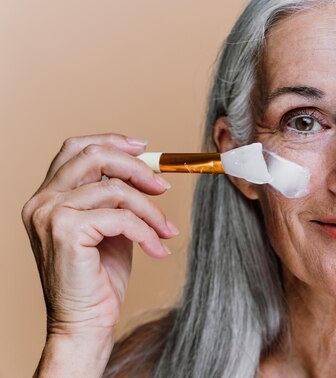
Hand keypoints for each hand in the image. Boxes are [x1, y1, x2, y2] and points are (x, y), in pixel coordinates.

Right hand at [21, 133, 177, 356]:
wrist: (85, 322)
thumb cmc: (99, 276)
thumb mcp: (110, 226)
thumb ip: (117, 196)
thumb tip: (146, 169)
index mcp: (48, 195)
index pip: (75, 148)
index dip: (112, 141)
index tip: (145, 148)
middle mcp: (42, 201)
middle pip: (93, 155)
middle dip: (137, 168)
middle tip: (164, 187)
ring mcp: (49, 214)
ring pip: (114, 188)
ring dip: (150, 209)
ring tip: (165, 230)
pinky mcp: (65, 231)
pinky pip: (120, 217)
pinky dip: (146, 231)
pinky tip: (157, 249)